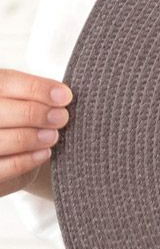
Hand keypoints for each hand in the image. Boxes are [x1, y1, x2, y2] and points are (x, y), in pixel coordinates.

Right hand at [0, 68, 72, 197]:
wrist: (6, 153)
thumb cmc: (17, 120)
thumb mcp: (21, 101)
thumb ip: (35, 96)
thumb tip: (62, 95)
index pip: (6, 83)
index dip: (37, 89)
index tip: (65, 96)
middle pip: (2, 110)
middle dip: (36, 114)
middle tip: (61, 117)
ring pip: (2, 139)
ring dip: (33, 137)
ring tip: (53, 136)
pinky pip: (5, 166)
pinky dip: (28, 159)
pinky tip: (45, 153)